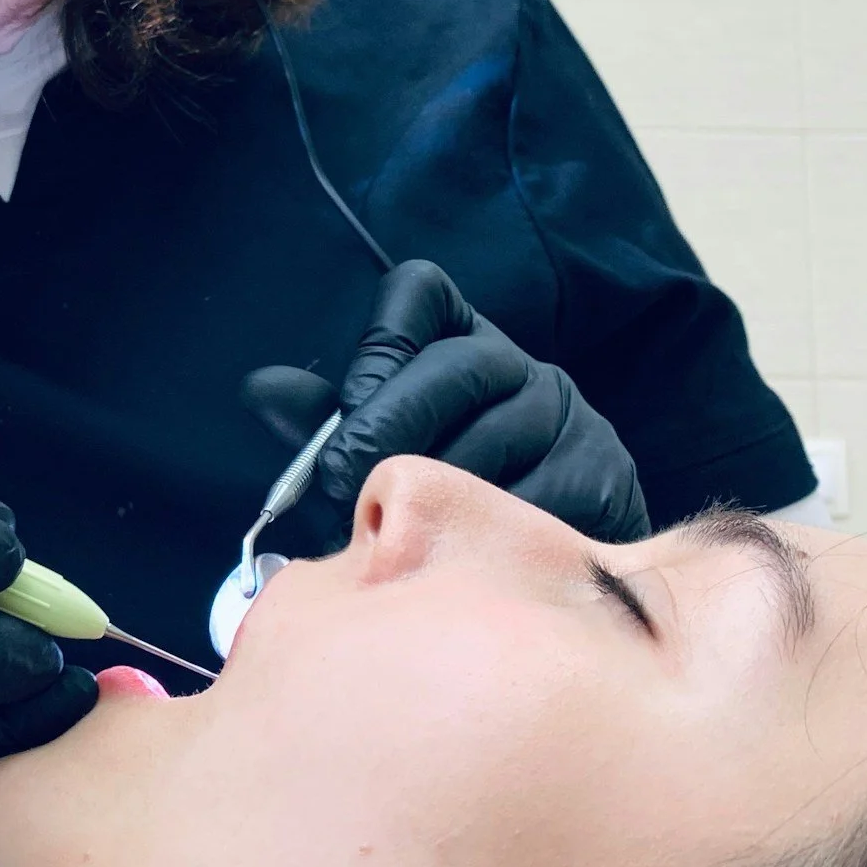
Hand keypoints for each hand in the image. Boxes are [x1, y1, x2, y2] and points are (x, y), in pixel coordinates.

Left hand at [248, 260, 648, 544]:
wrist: (552, 573)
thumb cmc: (443, 506)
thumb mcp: (379, 452)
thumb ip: (324, 422)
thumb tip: (260, 392)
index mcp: (462, 342)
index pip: (420, 292)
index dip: (379, 343)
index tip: (349, 406)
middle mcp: (525, 368)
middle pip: (458, 367)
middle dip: (390, 424)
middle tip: (343, 482)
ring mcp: (572, 419)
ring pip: (496, 440)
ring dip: (435, 491)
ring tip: (393, 531)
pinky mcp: (606, 478)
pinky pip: (541, 501)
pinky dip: (489, 534)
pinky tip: (458, 558)